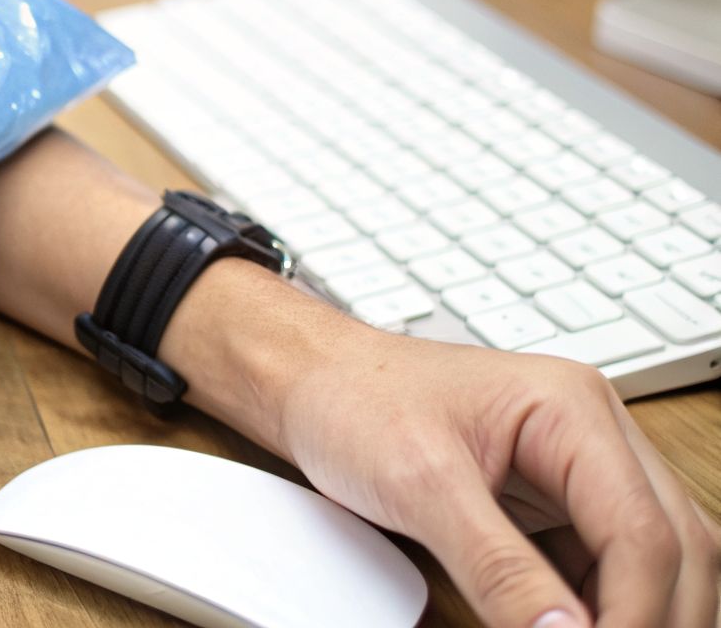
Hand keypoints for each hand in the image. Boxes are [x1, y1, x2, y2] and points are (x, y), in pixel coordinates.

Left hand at [279, 330, 718, 626]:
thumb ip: (496, 565)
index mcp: (572, 409)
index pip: (643, 531)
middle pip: (676, 548)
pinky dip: (604, 609)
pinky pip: (606, 568)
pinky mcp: (555, 505)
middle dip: (659, 618)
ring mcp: (580, 471)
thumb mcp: (419, 486)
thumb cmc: (354, 402)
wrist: (310, 382)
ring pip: (655, 561)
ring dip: (642, 614)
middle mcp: (593, 436)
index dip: (638, 614)